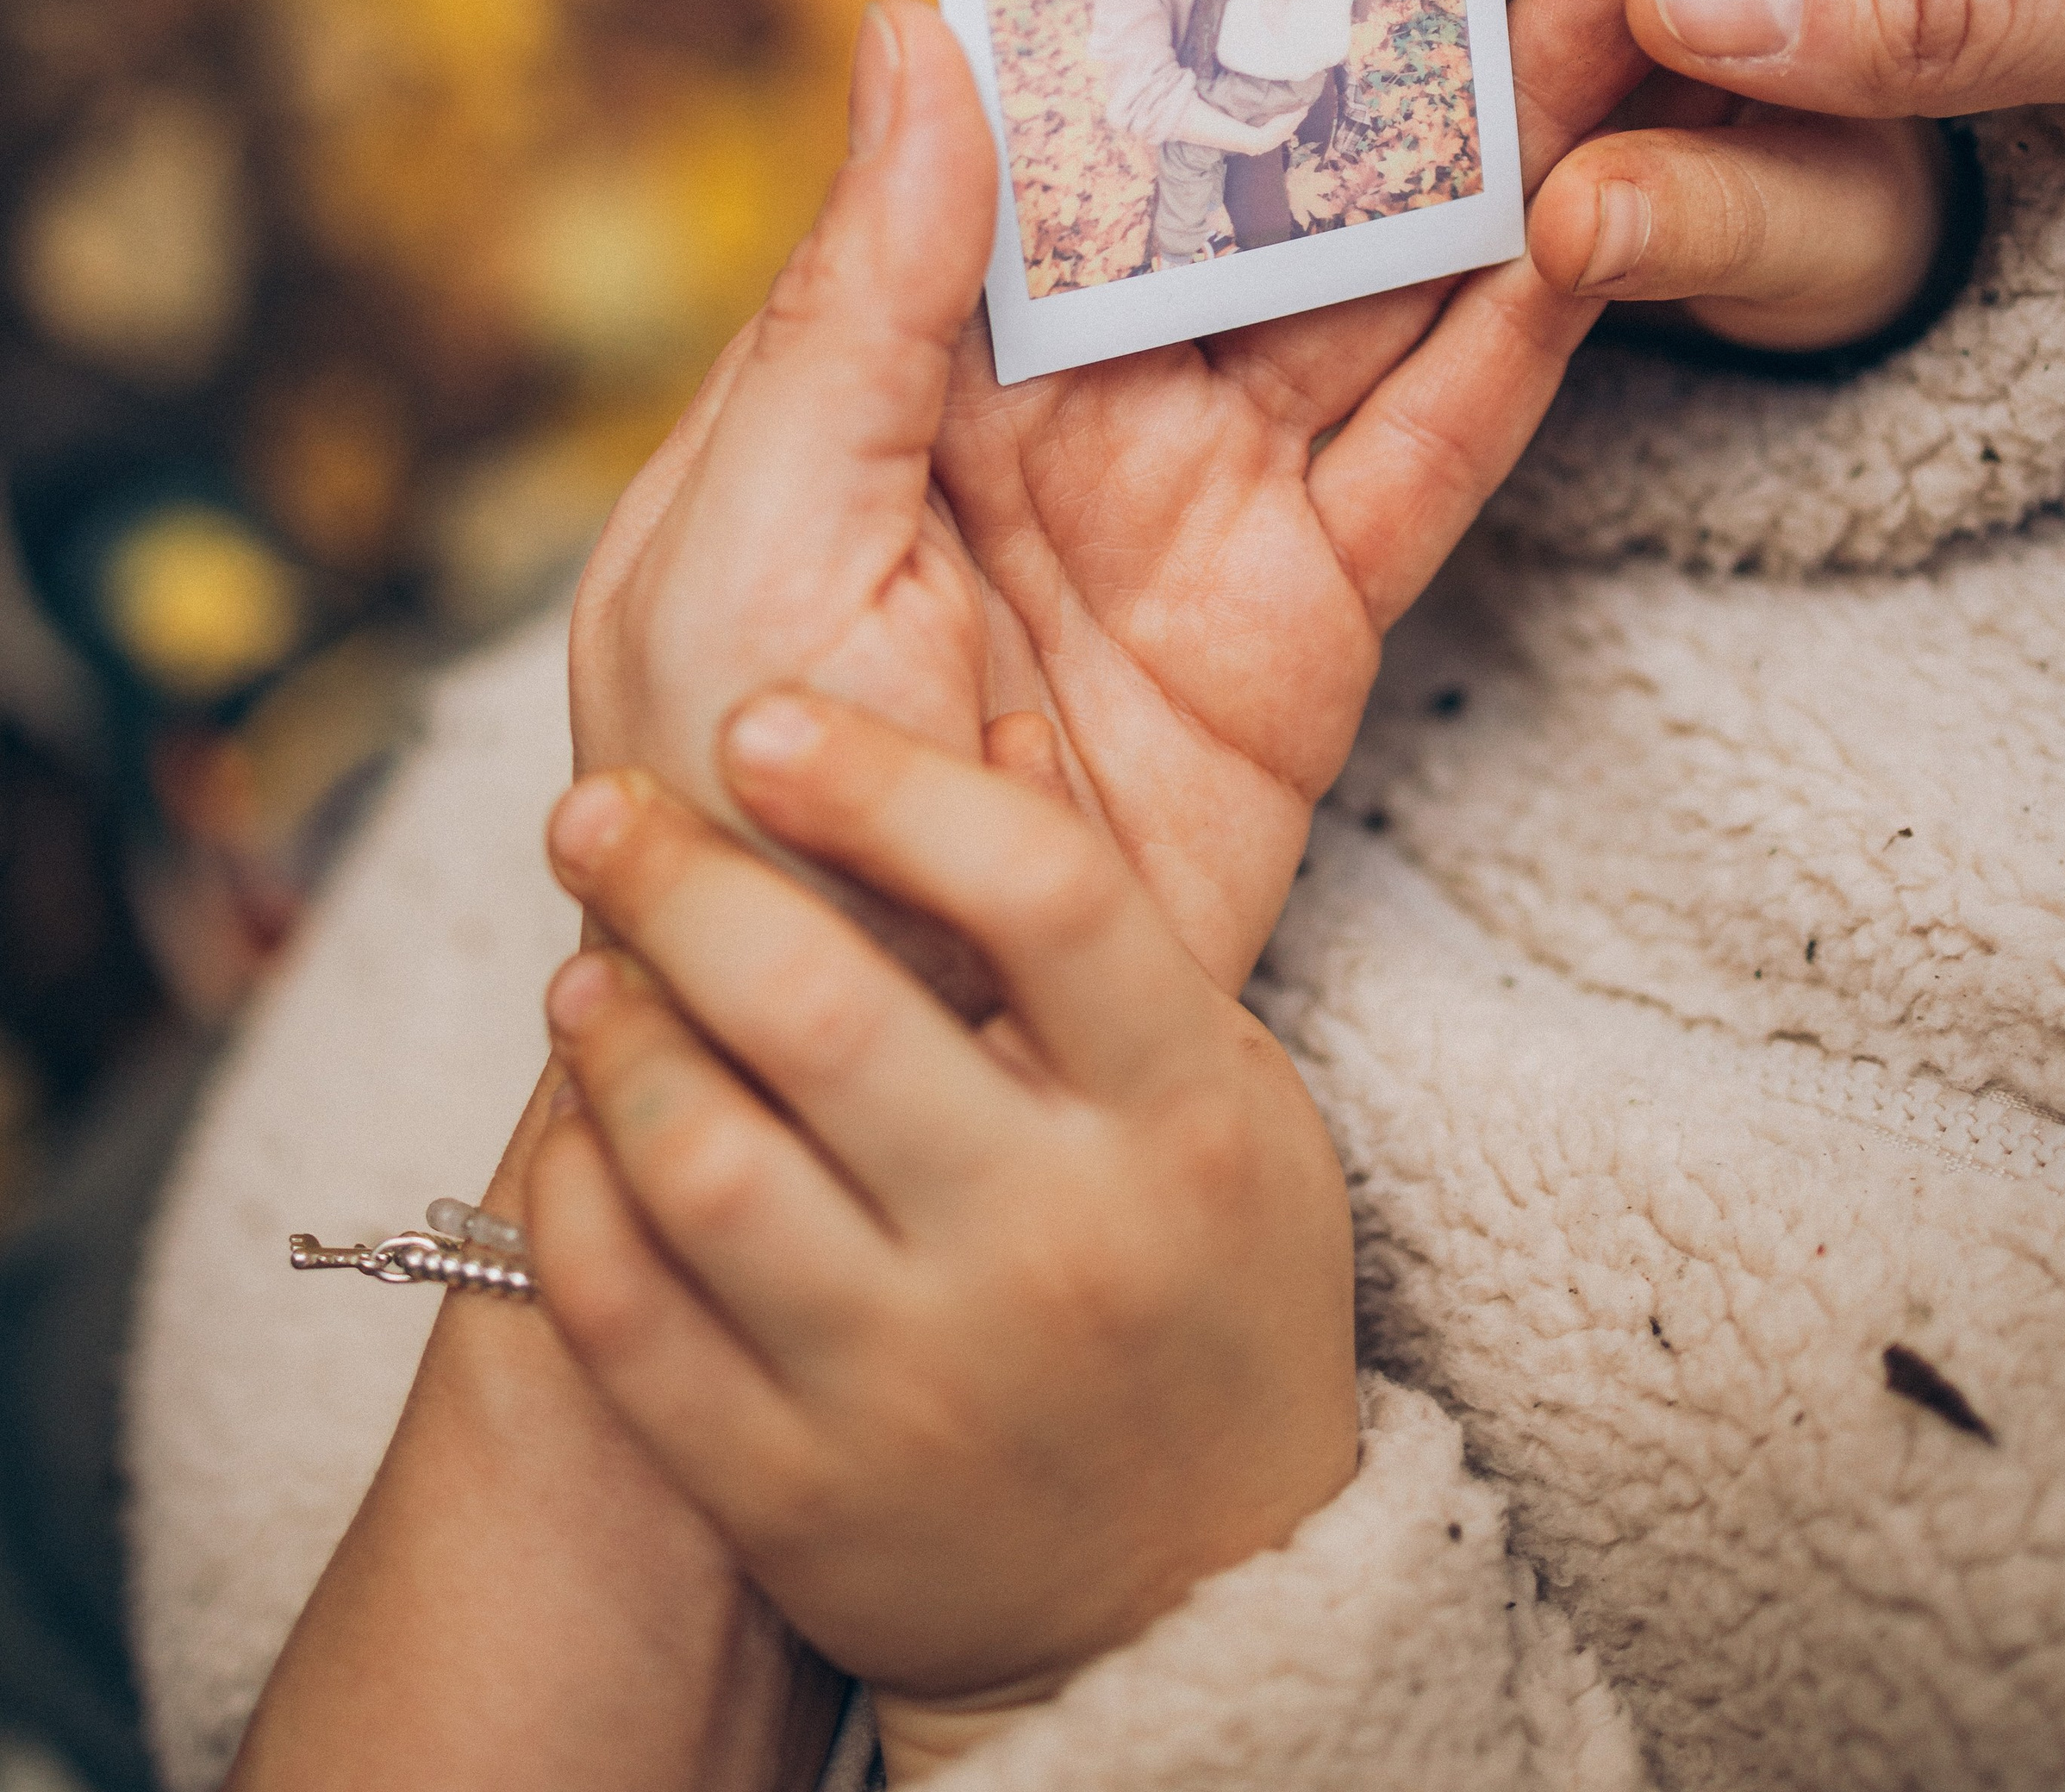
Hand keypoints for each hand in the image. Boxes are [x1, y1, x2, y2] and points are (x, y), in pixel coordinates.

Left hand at [529, 697, 1357, 1781]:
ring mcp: (920, 1387)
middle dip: (677, 878)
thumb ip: (1108, 914)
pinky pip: (630, 1326)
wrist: (1195, 1606)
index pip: (1039, 894)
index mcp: (1180, 1122)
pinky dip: (579, 1203)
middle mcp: (1055, 1247)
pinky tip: (587, 1127)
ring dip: (614, 1038)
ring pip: (702, 1164)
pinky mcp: (800, 1499)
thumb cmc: (1206, 1288)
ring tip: (587, 970)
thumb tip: (994, 719)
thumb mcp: (1223, 1095)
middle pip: (827, 1009)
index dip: (882, 782)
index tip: (759, 719)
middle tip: (592, 810)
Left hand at [572, 0, 1758, 997]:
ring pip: (1390, 268)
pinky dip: (1537, 332)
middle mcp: (1086, 392)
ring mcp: (1213, 497)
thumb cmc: (708, 798)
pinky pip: (1442, 455)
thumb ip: (857, 294)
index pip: (1093, 95)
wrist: (824, 1071)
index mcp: (926, 337)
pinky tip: (1629, 195)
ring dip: (1512, 109)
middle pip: (1277, 150)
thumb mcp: (744, 528)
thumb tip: (916, 21)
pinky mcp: (1313, 623)